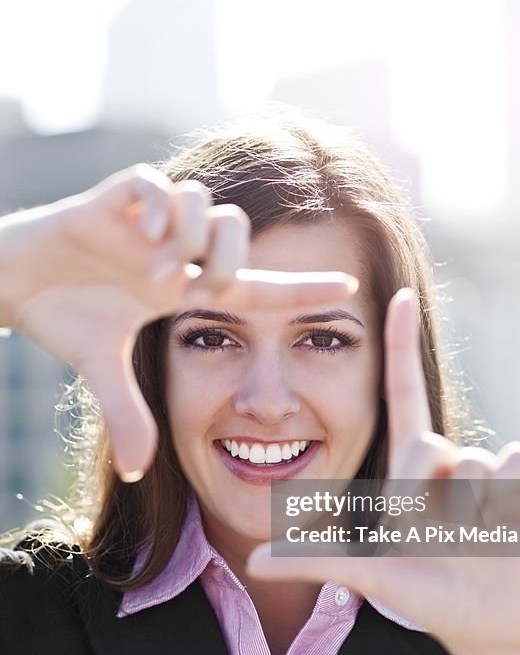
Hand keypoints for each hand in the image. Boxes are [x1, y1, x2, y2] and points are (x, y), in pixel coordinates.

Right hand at [0, 166, 356, 478]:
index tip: (351, 291)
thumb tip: (139, 471)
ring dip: (188, 237)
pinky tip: (138, 231)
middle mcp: (174, 250)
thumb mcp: (101, 370)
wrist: (12, 281)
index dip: (302, 287)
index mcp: (183, 285)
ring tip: (159, 273)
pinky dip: (153, 203)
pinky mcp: (112, 198)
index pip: (257, 285)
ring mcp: (145, 222)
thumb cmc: (63, 315)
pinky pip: (152, 182)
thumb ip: (128, 413)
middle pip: (236, 230)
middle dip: (233, 257)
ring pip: (201, 201)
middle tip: (202, 288)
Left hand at [248, 289, 519, 654]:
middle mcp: (448, 456)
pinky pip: (516, 466)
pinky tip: (507, 528)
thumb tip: (252, 561)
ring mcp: (489, 466)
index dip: (399, 343)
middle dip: (421, 496)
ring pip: (472, 462)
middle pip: (426, 445)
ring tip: (472, 538)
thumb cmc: (425, 591)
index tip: (395, 292)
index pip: (402, 390)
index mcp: (410, 463)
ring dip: (467, 512)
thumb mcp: (370, 572)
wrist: (489, 622)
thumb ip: (315, 559)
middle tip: (433, 535)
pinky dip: (510, 503)